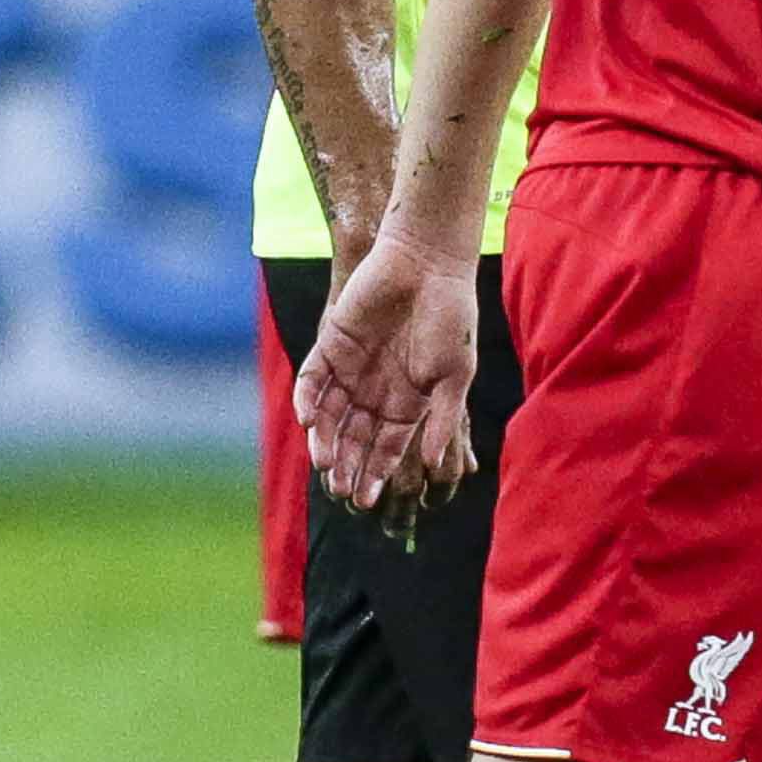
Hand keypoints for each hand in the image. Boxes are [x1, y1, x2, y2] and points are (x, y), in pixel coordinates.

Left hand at [297, 227, 480, 514]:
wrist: (428, 262)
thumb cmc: (451, 315)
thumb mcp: (454, 373)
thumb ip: (443, 418)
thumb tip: (434, 464)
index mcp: (410, 400)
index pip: (389, 446)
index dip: (377, 472)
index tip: (366, 500)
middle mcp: (378, 388)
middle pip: (356, 437)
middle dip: (348, 464)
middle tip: (340, 490)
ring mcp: (353, 367)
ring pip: (330, 414)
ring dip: (325, 439)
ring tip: (323, 462)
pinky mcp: (331, 344)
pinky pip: (312, 379)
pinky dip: (307, 399)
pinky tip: (306, 420)